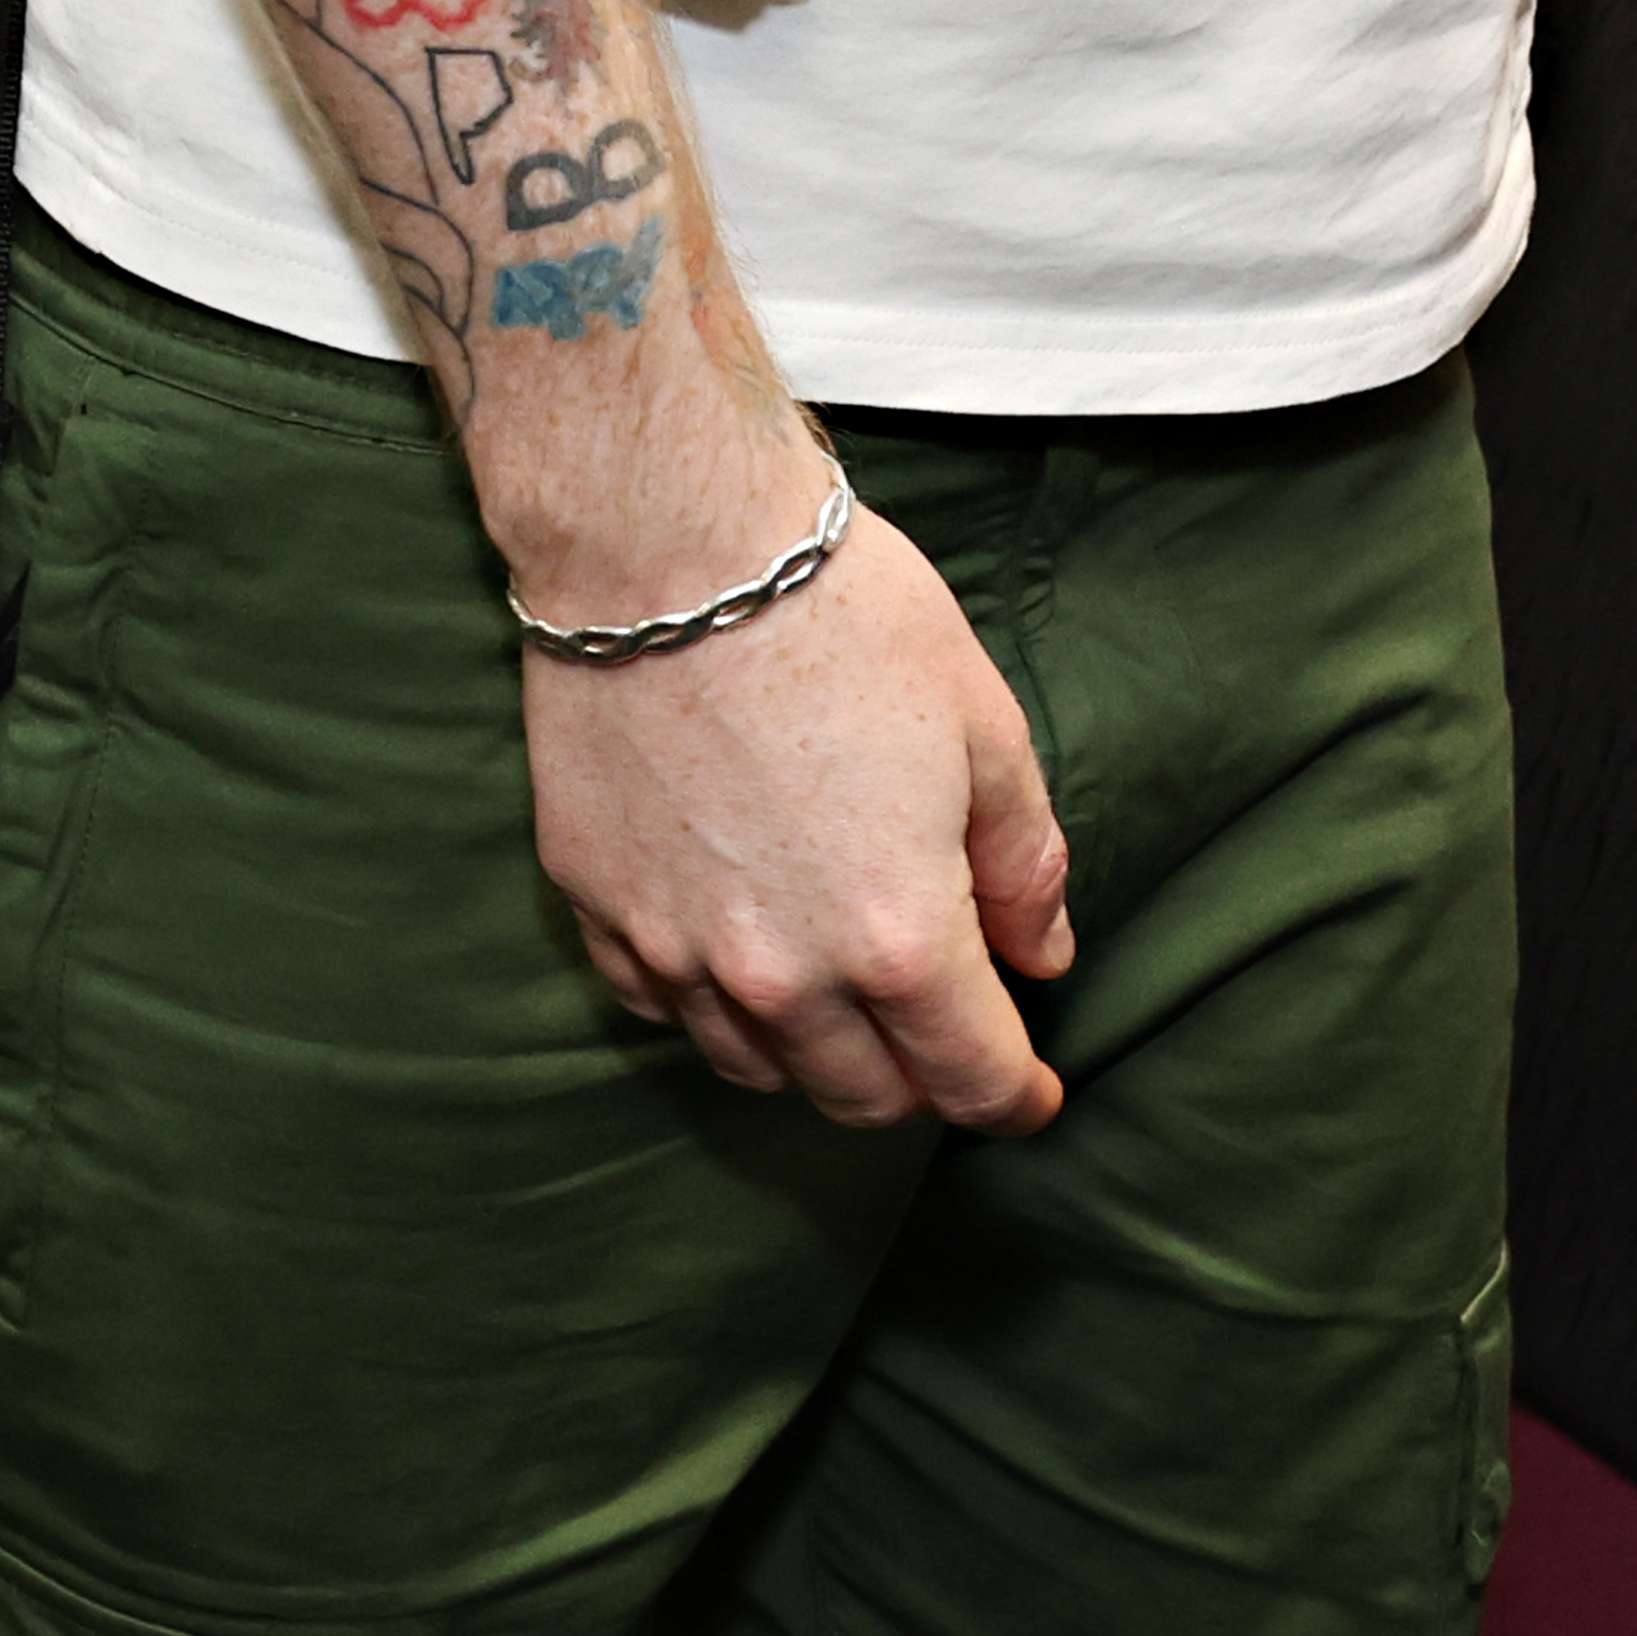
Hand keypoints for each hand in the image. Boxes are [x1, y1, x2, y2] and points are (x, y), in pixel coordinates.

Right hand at [521, 499, 1073, 1136]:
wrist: (667, 539)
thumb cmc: (841, 612)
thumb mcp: (981, 720)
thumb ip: (1022, 859)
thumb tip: (1039, 954)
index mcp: (898, 936)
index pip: (971, 1078)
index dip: (1016, 1096)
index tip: (1033, 1091)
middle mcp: (783, 974)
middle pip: (862, 1094)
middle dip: (917, 1079)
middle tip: (937, 1029)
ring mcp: (676, 946)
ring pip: (755, 1066)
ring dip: (811, 1051)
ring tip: (838, 998)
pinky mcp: (598, 902)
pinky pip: (659, 1003)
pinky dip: (707, 1000)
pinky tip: (733, 948)